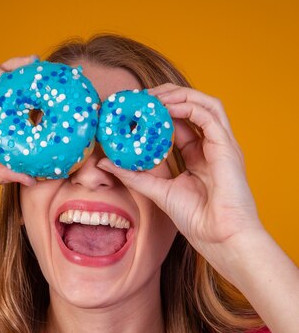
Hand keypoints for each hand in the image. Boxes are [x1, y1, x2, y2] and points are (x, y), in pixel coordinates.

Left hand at [97, 83, 264, 276]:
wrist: (221, 238)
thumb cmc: (198, 221)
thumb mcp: (158, 192)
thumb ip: (134, 175)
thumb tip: (105, 163)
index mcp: (199, 156)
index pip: (179, 123)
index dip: (158, 112)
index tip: (133, 108)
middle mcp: (212, 146)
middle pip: (193, 107)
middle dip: (167, 97)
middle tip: (140, 97)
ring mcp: (222, 144)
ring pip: (204, 103)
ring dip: (177, 94)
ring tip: (151, 97)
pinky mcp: (227, 146)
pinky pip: (208, 114)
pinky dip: (187, 106)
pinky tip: (165, 108)